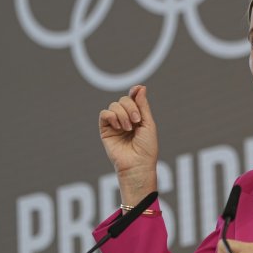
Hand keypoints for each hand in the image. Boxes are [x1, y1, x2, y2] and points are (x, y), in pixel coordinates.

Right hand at [99, 85, 157, 202]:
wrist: (137, 164)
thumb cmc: (147, 148)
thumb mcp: (148, 124)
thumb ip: (143, 106)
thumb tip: (140, 87)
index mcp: (138, 117)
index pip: (133, 98)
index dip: (134, 92)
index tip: (137, 89)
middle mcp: (125, 119)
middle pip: (123, 100)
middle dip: (131, 107)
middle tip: (136, 121)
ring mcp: (115, 124)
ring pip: (114, 105)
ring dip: (123, 114)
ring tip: (128, 128)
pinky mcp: (105, 130)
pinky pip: (104, 114)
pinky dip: (112, 116)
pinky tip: (119, 127)